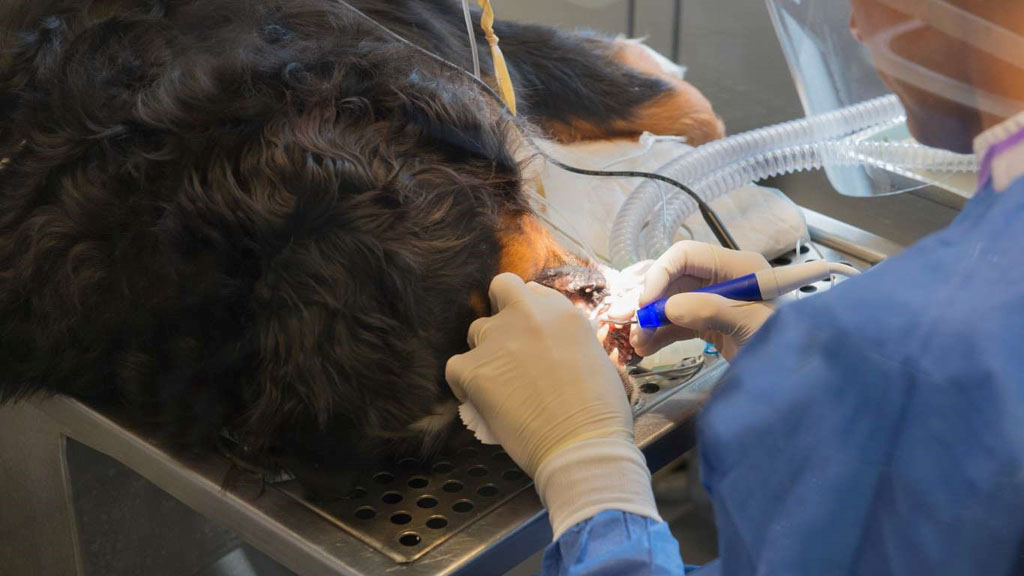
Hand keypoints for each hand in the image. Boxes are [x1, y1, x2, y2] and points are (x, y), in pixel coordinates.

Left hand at [445, 273, 632, 477]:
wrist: (581, 443)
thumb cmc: (600, 412)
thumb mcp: (596, 356)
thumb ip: (568, 338)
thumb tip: (551, 343)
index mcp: (561, 311)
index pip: (532, 291)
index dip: (528, 311)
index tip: (530, 333)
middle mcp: (527, 314)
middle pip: (501, 290)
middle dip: (500, 310)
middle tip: (508, 343)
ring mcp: (497, 339)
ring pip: (476, 331)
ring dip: (485, 351)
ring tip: (500, 383)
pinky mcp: (473, 368)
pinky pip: (455, 367)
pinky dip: (464, 382)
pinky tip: (479, 400)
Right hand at [632, 241, 774, 360]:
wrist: (797, 381)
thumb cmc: (782, 345)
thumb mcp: (750, 324)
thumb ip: (710, 310)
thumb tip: (670, 308)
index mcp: (737, 267)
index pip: (687, 256)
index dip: (661, 274)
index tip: (644, 302)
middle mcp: (722, 280)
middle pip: (672, 280)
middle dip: (645, 299)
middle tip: (620, 318)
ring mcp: (713, 302)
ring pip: (668, 303)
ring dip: (648, 321)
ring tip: (636, 341)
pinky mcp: (708, 324)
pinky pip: (675, 323)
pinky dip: (658, 334)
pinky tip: (645, 348)